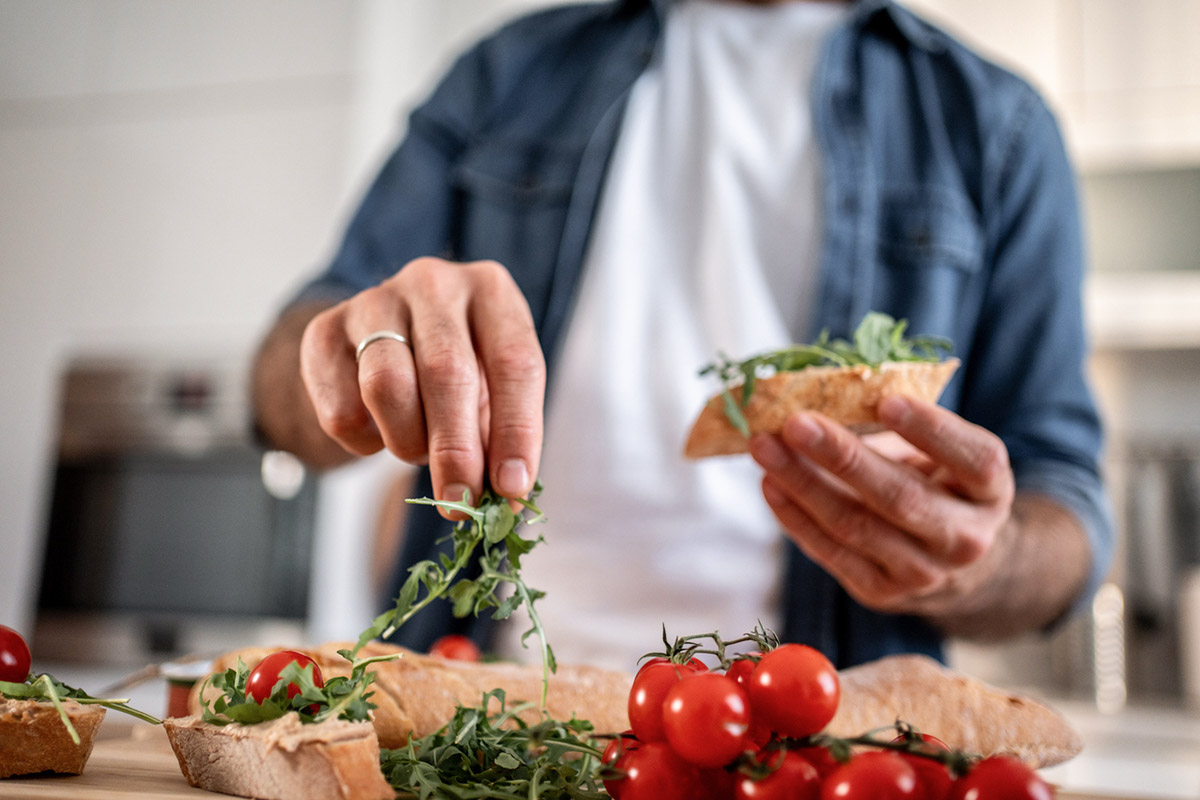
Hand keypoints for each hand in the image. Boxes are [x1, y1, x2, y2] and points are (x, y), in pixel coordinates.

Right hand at [298, 257, 544, 508]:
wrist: (384, 337)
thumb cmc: (460, 369)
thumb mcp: (493, 389)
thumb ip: (503, 436)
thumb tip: (507, 500)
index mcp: (491, 291)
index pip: (514, 362)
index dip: (517, 431)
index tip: (512, 487)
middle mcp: (434, 283)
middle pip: (446, 372)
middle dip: (456, 450)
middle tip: (460, 501)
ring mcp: (375, 300)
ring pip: (386, 386)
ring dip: (407, 440)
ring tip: (417, 452)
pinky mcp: (324, 331)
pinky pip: (341, 407)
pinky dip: (364, 441)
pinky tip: (379, 434)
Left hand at [749, 394, 1014, 617]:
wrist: (948, 557)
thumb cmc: (934, 480)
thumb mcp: (935, 449)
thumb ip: (895, 422)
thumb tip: (824, 394)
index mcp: (990, 489)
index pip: (972, 458)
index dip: (930, 430)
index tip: (886, 400)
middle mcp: (966, 537)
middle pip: (900, 497)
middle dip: (842, 457)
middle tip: (795, 422)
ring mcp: (925, 573)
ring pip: (856, 526)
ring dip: (803, 484)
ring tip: (765, 448)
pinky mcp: (882, 592)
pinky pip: (832, 553)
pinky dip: (795, 518)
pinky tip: (770, 485)